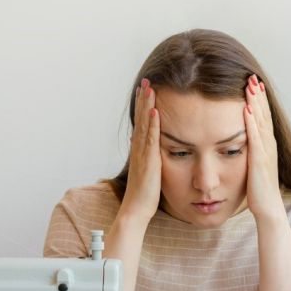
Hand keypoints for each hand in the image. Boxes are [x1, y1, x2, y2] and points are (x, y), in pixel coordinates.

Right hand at [121, 78, 161, 222]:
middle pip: (141, 118)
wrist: (136, 210)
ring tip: (149, 87)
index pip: (141, 123)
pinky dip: (152, 124)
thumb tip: (149, 148)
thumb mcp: (149, 172)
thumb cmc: (144, 194)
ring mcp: (142, 154)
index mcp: (139, 150)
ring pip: (144, 125)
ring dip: (146, 105)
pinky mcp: (148, 161)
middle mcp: (138, 149)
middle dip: (143, 99)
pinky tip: (154, 111)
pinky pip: (150, 139)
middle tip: (146, 80)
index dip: (143, 106)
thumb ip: (149, 158)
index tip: (145, 90)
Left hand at [243, 74, 284, 221]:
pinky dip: (252, 123)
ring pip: (261, 121)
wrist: (268, 207)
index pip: (263, 116)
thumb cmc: (259, 188)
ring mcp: (265, 152)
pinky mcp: (259, 160)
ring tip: (250, 86)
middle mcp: (269, 144)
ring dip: (256, 103)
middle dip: (258, 95)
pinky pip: (255, 138)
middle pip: (264, 114)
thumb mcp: (254, 164)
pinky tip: (247, 111)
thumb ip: (251, 150)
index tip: (253, 83)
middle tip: (252, 76)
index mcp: (267, 144)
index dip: (259, 99)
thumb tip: (243, 140)